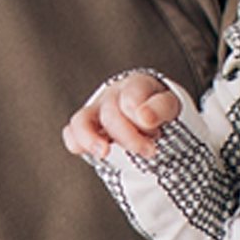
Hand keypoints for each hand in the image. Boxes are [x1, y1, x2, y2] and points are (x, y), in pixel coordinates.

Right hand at [61, 73, 180, 159]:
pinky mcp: (84, 128)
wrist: (150, 117)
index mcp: (135, 85)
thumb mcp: (169, 106)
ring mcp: (95, 111)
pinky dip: (78, 144)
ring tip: (104, 153)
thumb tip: (145, 118)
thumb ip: (160, 108)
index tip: (154, 132)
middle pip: (110, 114)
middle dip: (129, 137)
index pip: (132, 96)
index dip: (142, 115)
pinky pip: (71, 133)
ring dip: (91, 139)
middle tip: (148, 150)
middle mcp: (112, 95)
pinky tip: (95, 154)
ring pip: (81, 121)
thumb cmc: (158, 111)